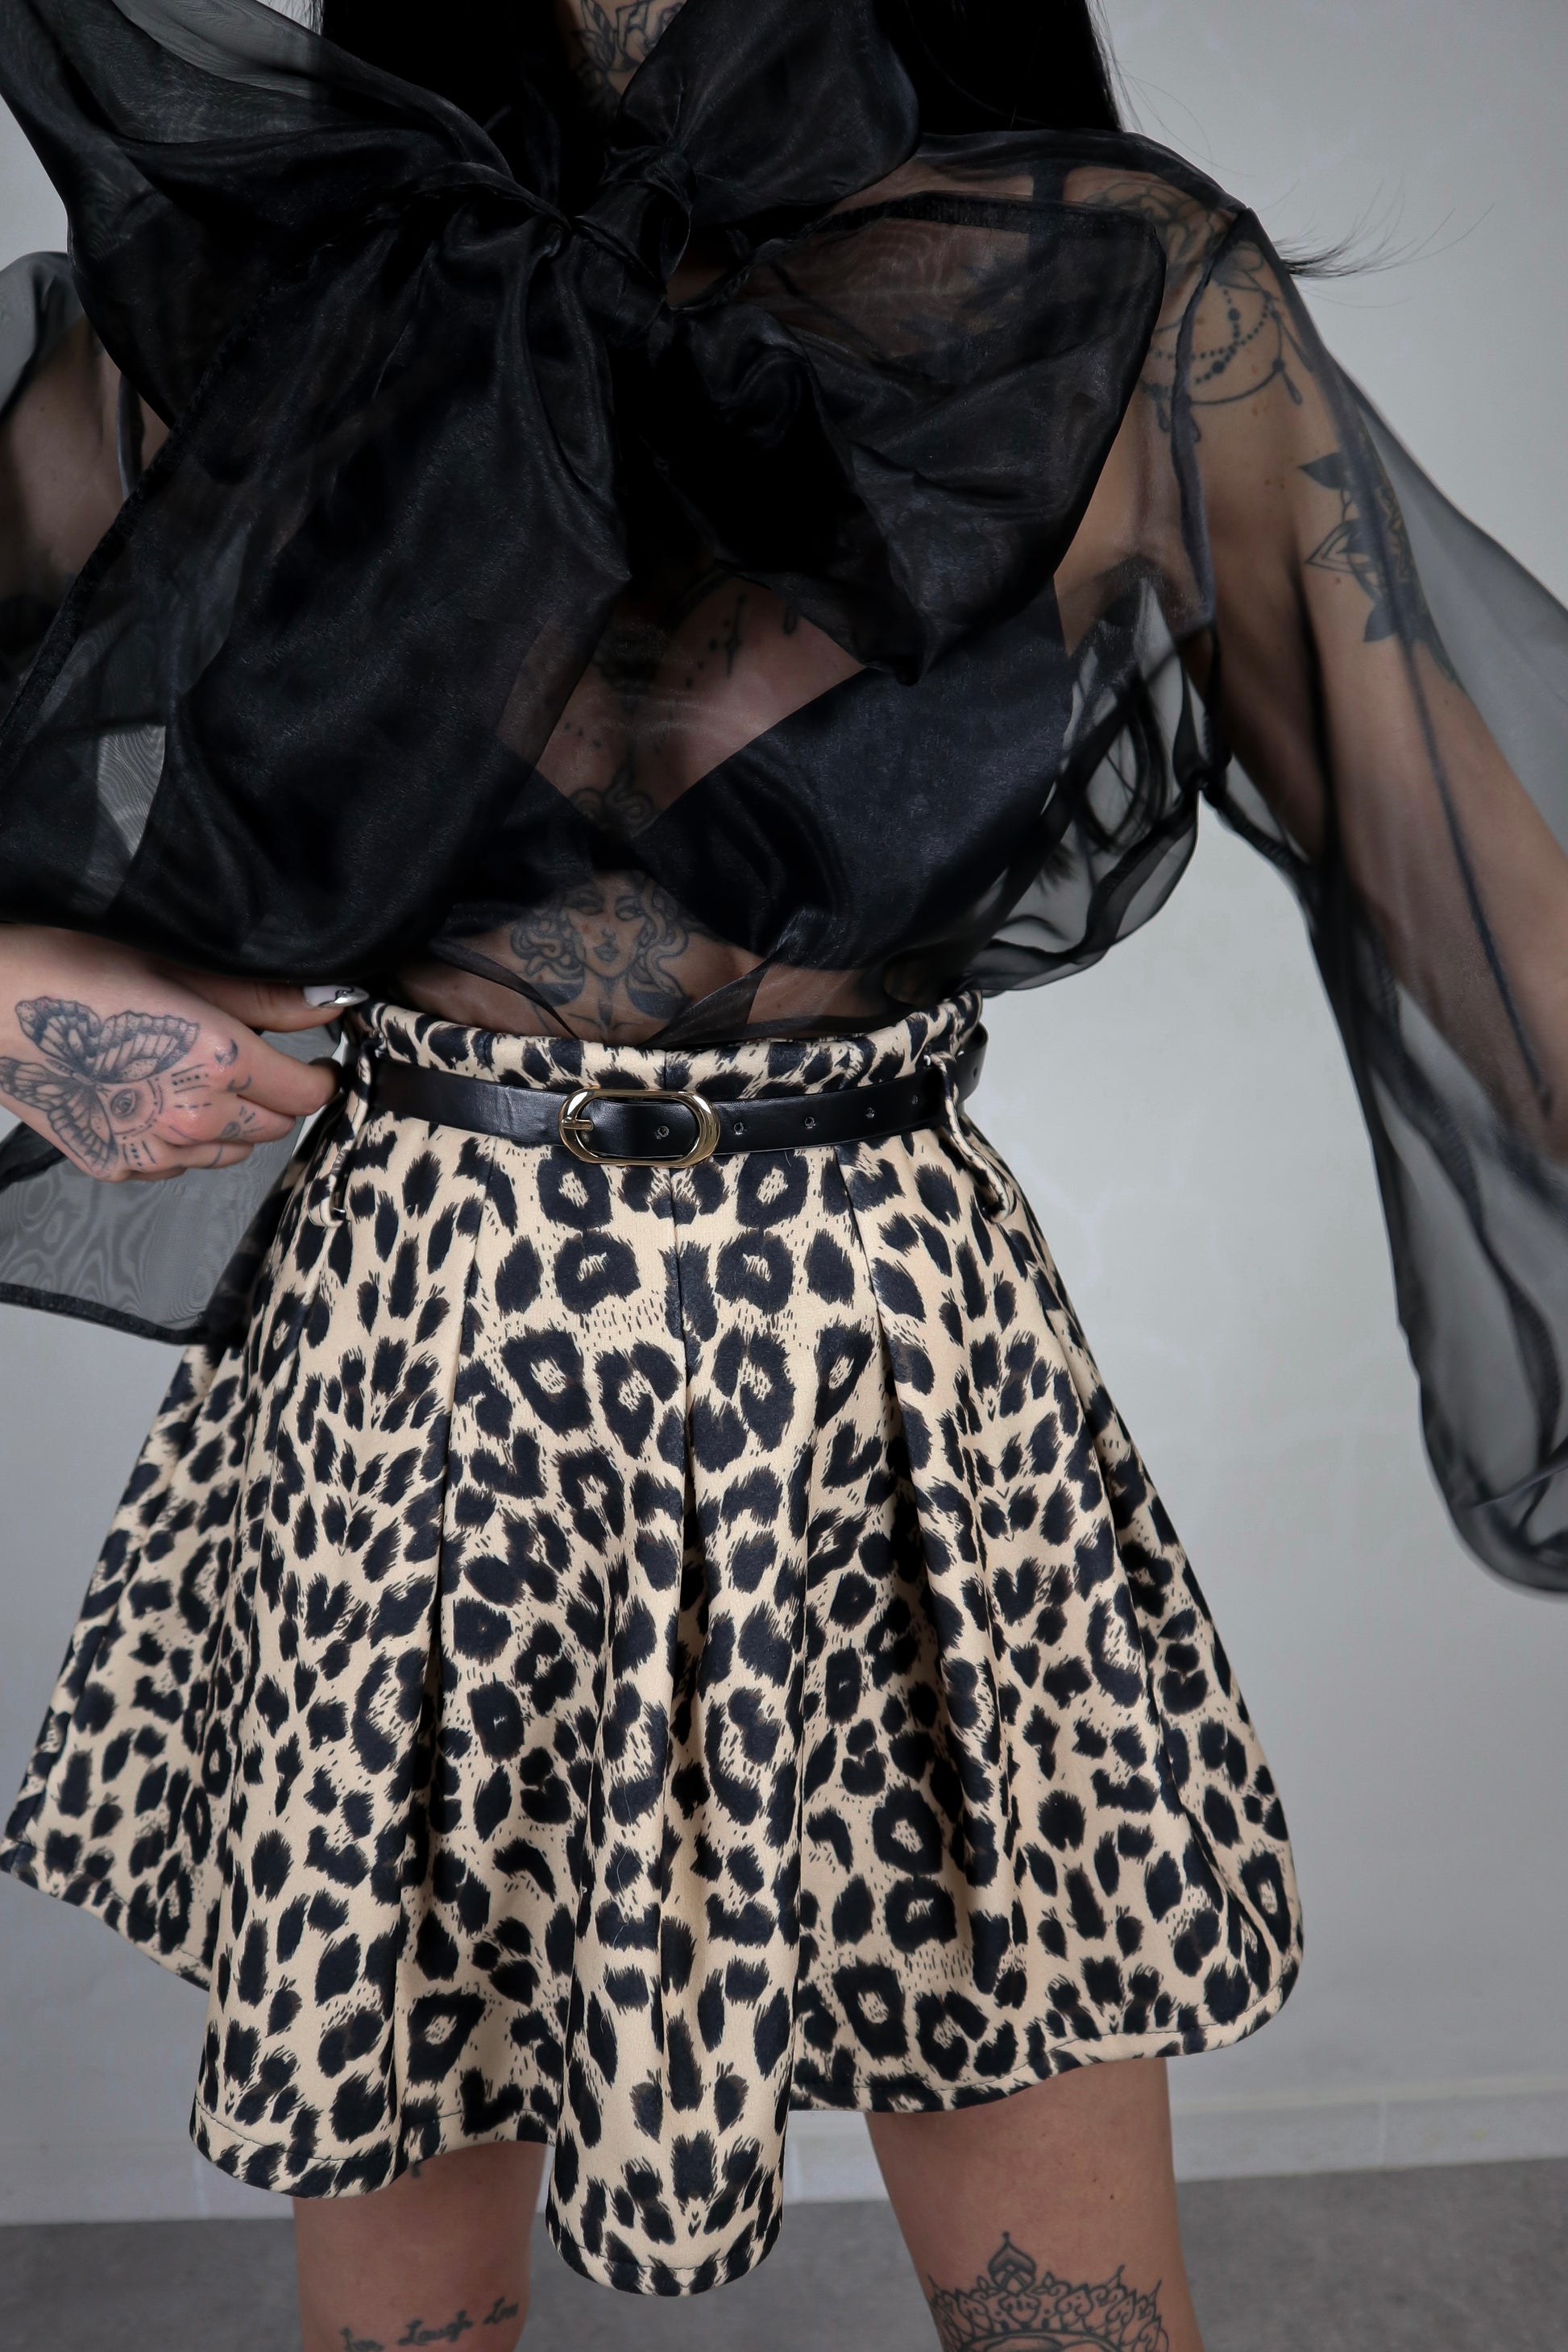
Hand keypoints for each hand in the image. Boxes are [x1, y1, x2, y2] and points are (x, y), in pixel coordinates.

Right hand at [0, 927, 340, 1182]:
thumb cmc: (74, 968)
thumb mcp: (176, 964)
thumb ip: (261, 996)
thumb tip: (331, 1003)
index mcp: (219, 1063)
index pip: (308, 1095)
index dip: (320, 1077)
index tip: (316, 1063)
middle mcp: (193, 1118)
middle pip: (274, 1127)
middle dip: (273, 1097)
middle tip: (243, 1059)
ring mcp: (153, 1151)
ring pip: (228, 1152)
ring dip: (229, 1123)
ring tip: (187, 1075)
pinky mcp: (118, 1166)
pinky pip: (178, 1164)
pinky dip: (180, 1140)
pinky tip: (148, 1098)